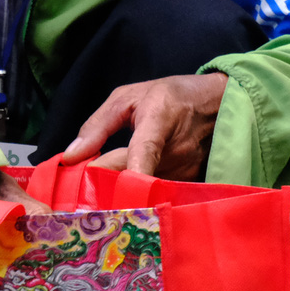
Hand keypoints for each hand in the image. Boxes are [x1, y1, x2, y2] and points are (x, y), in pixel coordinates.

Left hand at [58, 73, 227, 178]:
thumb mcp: (128, 97)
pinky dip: (139, 192)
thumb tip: (70, 156)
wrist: (218, 103)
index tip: (106, 193)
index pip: (144, 152)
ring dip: (120, 189)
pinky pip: (156, 194)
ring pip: (142, 189)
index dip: (128, 175)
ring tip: (103, 184)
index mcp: (158, 121)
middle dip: (103, 186)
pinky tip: (127, 188)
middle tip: (78, 189)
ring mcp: (185, 172)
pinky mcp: (189, 185)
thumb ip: (97, 126)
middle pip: (132, 179)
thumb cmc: (170, 96)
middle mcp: (175, 152)